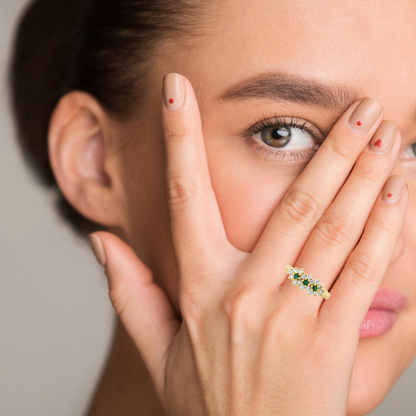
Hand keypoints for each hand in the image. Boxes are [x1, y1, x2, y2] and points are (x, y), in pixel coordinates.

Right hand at [89, 73, 407, 414]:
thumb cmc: (208, 402)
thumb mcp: (158, 349)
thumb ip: (128, 293)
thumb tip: (102, 242)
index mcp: (198, 288)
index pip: (184, 199)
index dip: (179, 141)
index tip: (177, 92)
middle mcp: (245, 293)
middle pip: (294, 205)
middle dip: (332, 150)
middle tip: (358, 107)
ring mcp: (292, 316)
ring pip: (336, 231)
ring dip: (367, 178)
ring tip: (389, 137)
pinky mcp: (332, 342)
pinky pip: (363, 274)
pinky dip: (384, 230)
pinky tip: (400, 195)